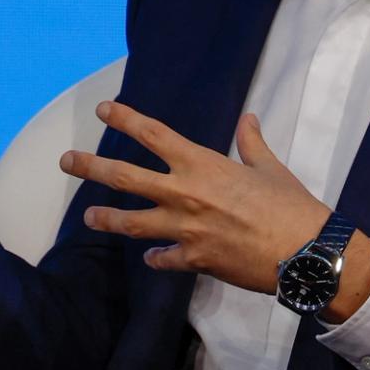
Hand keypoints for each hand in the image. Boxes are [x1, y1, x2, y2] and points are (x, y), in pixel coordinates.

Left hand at [62, 101, 332, 294]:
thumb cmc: (289, 204)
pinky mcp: (194, 259)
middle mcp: (185, 193)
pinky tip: (149, 258)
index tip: (104, 110)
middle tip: (65, 162)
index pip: (154, 134)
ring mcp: (185, 229)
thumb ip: (251, 144)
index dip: (125, 119)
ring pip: (131, 222)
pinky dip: (155, 258)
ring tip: (88, 217)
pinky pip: (164, 259)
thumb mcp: (269, 167)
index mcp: (202, 164)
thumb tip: (248, 119)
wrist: (304, 249)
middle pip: (125, 176)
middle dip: (91, 167)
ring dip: (106, 218)